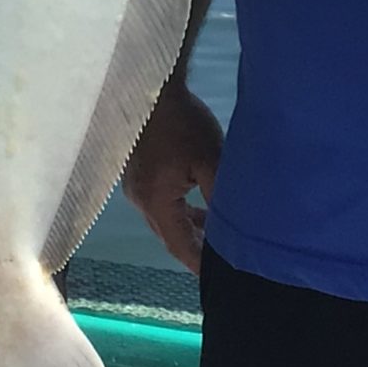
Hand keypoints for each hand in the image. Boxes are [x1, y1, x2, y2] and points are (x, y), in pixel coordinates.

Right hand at [122, 86, 222, 271]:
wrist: (156, 88)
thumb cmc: (184, 123)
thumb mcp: (211, 160)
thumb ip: (219, 198)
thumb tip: (231, 229)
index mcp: (155, 201)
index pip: (179, 245)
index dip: (199, 264)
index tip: (218, 278)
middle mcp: (140, 200)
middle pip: (169, 237)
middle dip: (196, 249)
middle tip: (222, 262)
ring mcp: (135, 188)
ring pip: (165, 222)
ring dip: (189, 230)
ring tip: (217, 238)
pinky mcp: (138, 176)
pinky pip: (161, 205)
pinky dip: (181, 213)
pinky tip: (199, 211)